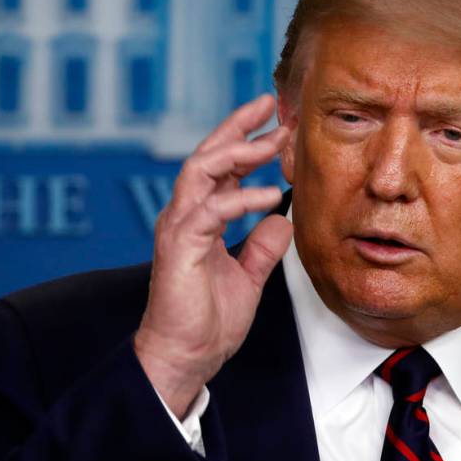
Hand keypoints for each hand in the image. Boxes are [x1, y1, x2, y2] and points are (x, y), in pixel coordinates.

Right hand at [134, 94, 293, 417]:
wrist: (186, 355)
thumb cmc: (208, 320)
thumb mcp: (248, 277)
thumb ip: (262, 247)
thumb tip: (281, 220)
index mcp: (201, 218)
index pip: (221, 166)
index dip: (246, 140)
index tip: (276, 123)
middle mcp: (185, 214)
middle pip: (207, 154)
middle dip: (237, 126)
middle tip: (269, 105)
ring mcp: (179, 227)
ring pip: (201, 170)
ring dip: (238, 151)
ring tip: (272, 141)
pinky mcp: (180, 246)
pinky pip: (211, 210)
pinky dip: (241, 198)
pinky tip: (270, 195)